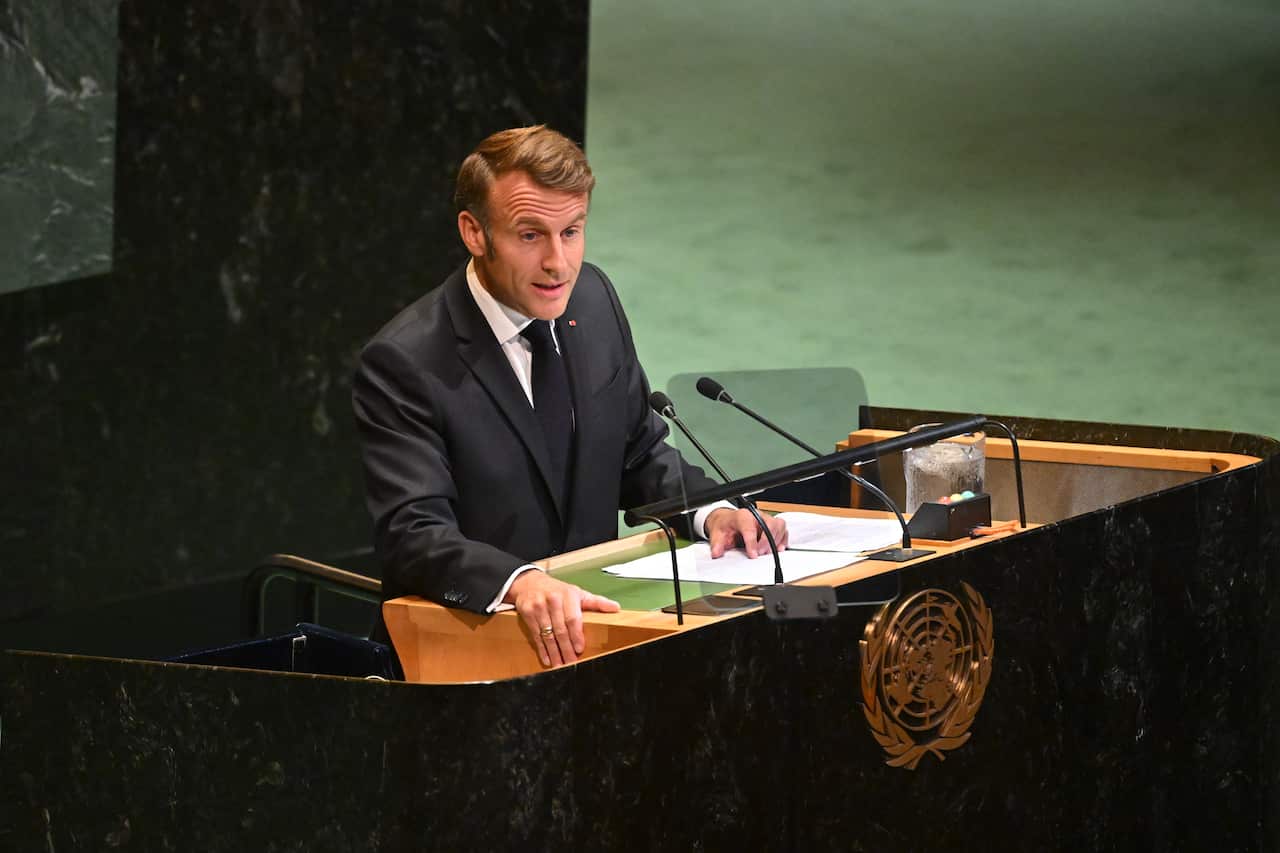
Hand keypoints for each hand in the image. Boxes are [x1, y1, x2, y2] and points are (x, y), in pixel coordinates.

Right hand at [505, 570, 620, 667]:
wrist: (530, 583)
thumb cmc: (558, 591)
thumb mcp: (578, 593)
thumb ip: (597, 602)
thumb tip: (615, 608)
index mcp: (568, 595)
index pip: (573, 618)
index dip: (576, 635)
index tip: (580, 649)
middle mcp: (552, 600)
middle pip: (560, 629)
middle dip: (566, 649)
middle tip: (571, 663)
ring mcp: (538, 606)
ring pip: (547, 635)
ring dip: (554, 653)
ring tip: (560, 665)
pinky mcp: (526, 613)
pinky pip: (536, 635)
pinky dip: (542, 649)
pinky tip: (548, 659)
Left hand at [705, 507, 788, 557]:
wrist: (727, 520)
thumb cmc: (725, 525)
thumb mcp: (716, 534)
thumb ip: (717, 544)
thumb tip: (716, 553)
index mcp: (742, 516)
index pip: (749, 527)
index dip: (752, 542)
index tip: (753, 555)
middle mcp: (756, 515)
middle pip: (769, 524)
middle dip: (766, 542)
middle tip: (760, 554)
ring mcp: (765, 519)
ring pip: (779, 525)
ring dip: (775, 541)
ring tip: (767, 552)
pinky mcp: (772, 524)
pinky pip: (783, 529)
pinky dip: (783, 539)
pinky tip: (778, 548)